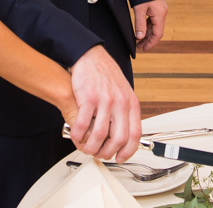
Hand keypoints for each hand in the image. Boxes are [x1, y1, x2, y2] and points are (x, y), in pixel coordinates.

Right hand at [68, 46, 140, 161]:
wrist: (91, 56)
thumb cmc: (105, 74)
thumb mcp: (124, 91)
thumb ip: (126, 111)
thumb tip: (127, 132)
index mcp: (131, 102)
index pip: (135, 134)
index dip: (128, 151)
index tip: (120, 157)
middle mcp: (120, 102)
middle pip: (118, 138)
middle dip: (108, 152)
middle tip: (100, 154)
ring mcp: (104, 100)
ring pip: (100, 135)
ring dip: (92, 147)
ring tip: (86, 148)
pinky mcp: (88, 97)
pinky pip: (83, 124)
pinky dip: (79, 135)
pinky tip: (76, 135)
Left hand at [132, 0, 166, 50]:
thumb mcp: (139, 9)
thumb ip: (139, 24)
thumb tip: (139, 38)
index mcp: (160, 15)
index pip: (157, 34)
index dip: (151, 43)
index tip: (144, 49)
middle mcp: (162, 13)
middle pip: (156, 30)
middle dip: (148, 39)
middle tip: (139, 46)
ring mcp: (160, 10)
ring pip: (154, 25)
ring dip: (147, 33)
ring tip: (138, 40)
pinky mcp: (156, 7)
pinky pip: (152, 20)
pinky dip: (147, 26)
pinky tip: (141, 29)